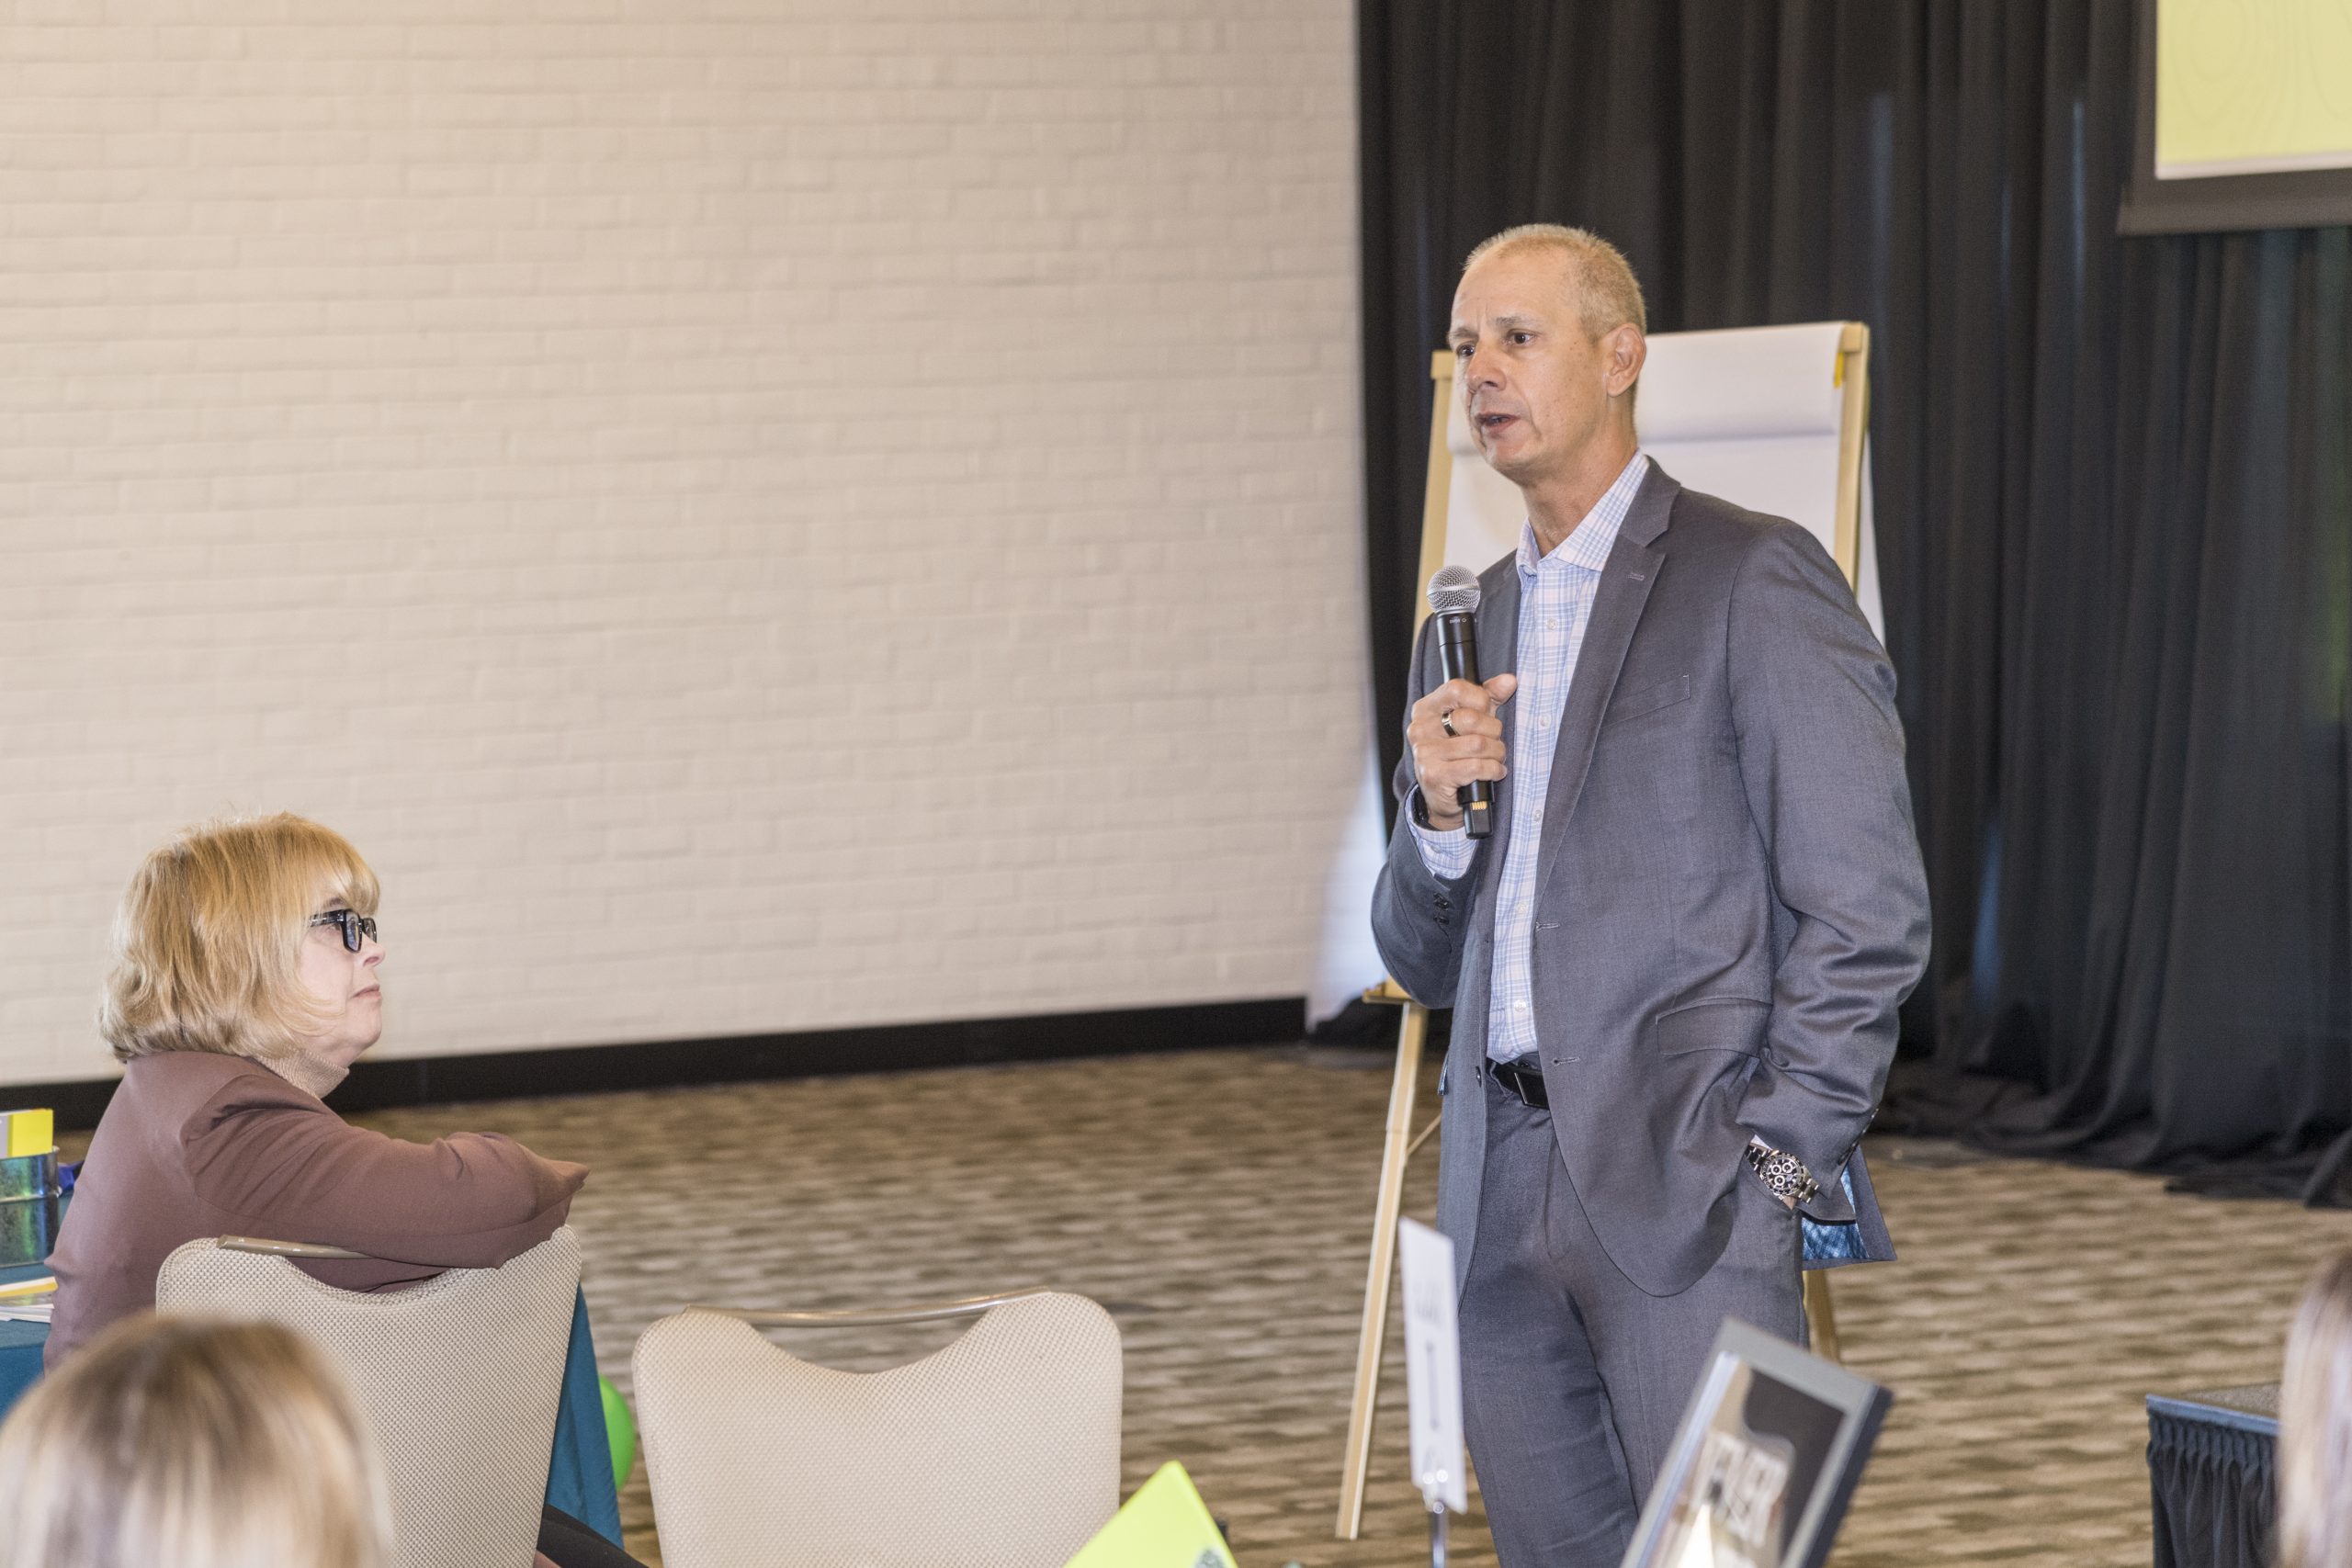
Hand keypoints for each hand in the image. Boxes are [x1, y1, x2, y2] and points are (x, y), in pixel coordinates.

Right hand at [1408, 673, 1517, 829]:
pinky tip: (1494, 772)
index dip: (1481, 699)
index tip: (1486, 713)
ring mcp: (1425, 753)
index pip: (1457, 688)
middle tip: (1494, 742)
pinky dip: (1493, 770)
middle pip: (1471, 718)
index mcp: (1425, 709)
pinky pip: (1476, 766)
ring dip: (1496, 753)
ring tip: (1495, 758)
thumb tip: (1509, 681)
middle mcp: (1420, 729)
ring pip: (1478, 744)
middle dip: (1494, 732)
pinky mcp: (1434, 775)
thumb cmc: (1459, 754)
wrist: (1442, 797)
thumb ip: (1489, 697)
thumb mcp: (1472, 720)